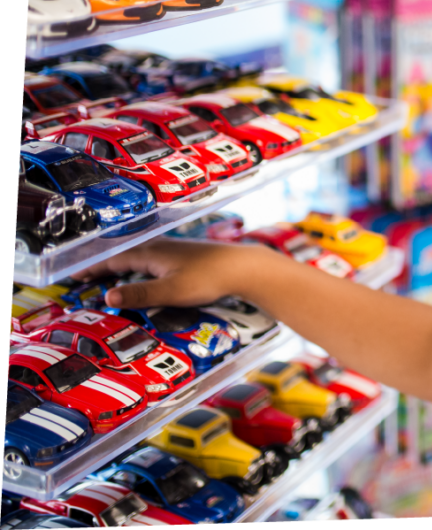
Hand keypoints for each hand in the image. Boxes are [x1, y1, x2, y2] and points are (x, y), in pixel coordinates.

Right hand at [74, 238, 278, 309]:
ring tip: (110, 276)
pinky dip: (141, 267)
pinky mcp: (187, 255)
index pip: (113, 259)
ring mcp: (175, 249)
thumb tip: (107, 298)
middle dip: (105, 266)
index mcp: (151, 253)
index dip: (93, 268)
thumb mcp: (171, 291)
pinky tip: (146, 273)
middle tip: (86, 277)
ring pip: (140, 257)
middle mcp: (161, 247)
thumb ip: (140, 295)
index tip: (75, 276)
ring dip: (123, 266)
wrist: (243, 267)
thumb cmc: (209, 278)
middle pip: (125, 256)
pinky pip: (154, 260)